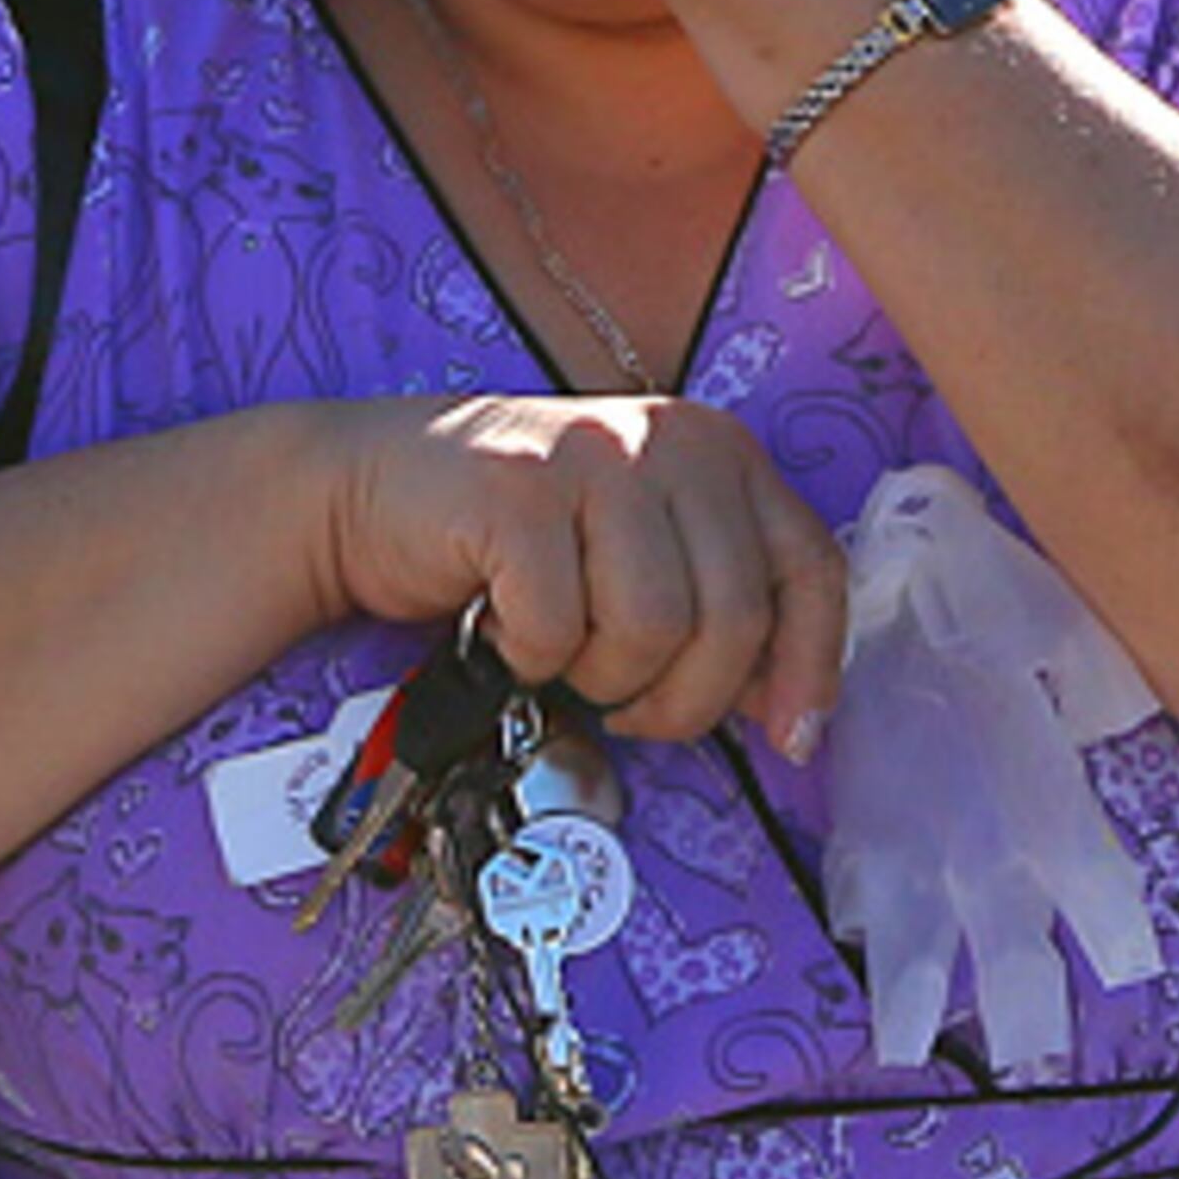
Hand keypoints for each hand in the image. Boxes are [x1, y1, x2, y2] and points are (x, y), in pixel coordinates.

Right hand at [316, 393, 846, 760]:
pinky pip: (559, 627)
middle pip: (733, 619)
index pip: (811, 568)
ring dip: (599, 673)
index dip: (809, 666)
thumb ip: (717, 606)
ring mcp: (594, 456)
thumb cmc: (511, 539)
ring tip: (558, 644)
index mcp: (717, 452)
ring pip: (653, 629)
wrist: (367, 490)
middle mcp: (669, 439)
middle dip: (678, 697)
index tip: (784, 739)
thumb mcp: (640, 554)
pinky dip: (528, 655)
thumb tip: (790, 718)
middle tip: (620, 696)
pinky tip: (500, 617)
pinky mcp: (519, 490)